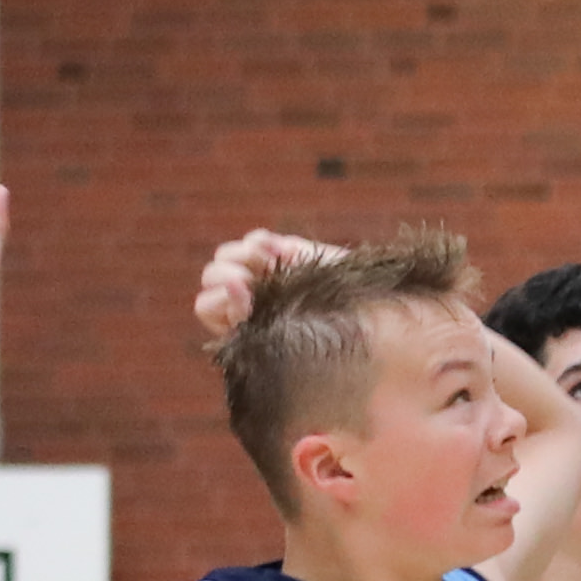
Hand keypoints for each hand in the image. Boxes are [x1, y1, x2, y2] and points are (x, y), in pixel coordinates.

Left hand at [192, 227, 334, 336]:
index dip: (221, 300)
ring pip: (225, 254)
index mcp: (243, 329)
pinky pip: (255, 240)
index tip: (249, 296)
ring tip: (271, 262)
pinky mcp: (282, 253)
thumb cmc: (333, 341)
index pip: (207, 305)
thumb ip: (254, 320)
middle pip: (210, 276)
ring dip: (244, 256)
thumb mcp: (288, 339)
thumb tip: (237, 288)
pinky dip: (263, 244)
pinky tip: (285, 254)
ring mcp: (262, 274)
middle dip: (227, 275)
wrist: (373, 321)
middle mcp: (247, 300)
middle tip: (253, 279)